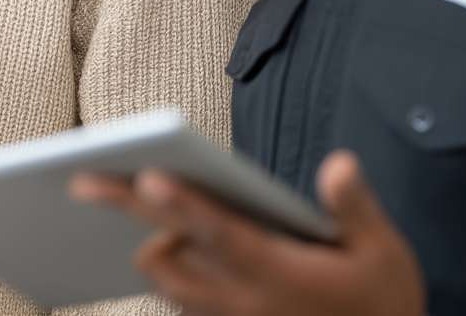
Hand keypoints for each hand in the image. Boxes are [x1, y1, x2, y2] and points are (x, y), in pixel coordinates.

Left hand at [69, 150, 423, 315]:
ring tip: (134, 196)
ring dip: (149, 244)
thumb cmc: (382, 302)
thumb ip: (353, 207)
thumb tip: (339, 164)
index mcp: (278, 273)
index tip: (147, 178)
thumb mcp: (383, 253)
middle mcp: (243, 300)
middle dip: (128, 217)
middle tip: (83, 183)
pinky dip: (166, 269)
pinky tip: (157, 238)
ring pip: (165, 282)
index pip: (221, 233)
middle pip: (167, 257)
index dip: (183, 205)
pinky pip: (179, 301)